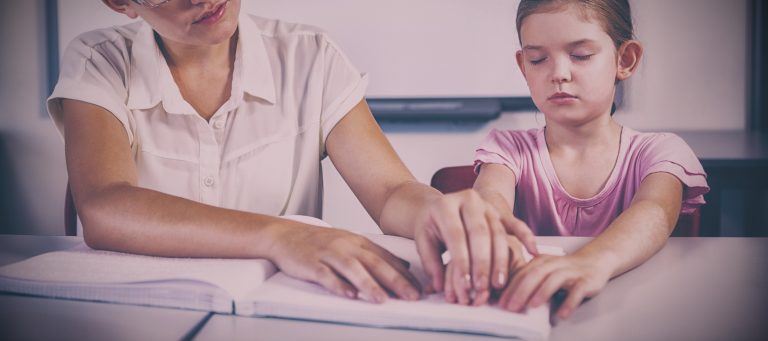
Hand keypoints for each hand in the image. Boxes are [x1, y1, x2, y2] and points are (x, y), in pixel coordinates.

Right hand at [269, 224, 421, 302]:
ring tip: (383, 299)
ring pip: (352, 269)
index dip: (405, 274)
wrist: (285, 234)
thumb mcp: (351, 242)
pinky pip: (326, 275)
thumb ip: (376, 254)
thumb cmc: (319, 242)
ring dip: (369, 285)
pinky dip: (338, 285)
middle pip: (375, 263)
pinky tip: (348, 295)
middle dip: (396, 281)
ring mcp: (328, 254)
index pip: (386, 258)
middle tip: (412, 296)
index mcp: (358, 242)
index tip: (421, 288)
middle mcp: (346, 246)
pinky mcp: (311, 263)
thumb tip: (403, 266)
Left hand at [413, 189, 537, 304]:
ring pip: (497, 232)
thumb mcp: (424, 239)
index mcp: (445, 205)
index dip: (461, 260)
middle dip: (482, 263)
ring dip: (499, 260)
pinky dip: (526, 236)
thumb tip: (439, 285)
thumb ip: (430, 262)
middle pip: (479, 233)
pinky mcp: (499, 211)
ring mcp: (485, 204)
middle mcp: (467, 200)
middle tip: (482, 286)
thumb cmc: (433, 225)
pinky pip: (515, 223)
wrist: (443, 204)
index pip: (456, 235)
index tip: (464, 283)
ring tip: (498, 283)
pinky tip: (533, 250)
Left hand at [498, 254, 611, 318]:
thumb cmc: (564, 270)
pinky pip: (577, 291)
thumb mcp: (545, 271)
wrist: (594, 261)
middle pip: (535, 274)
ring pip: (554, 279)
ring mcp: (571, 271)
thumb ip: (530, 280)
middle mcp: (554, 263)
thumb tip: (509, 299)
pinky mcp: (586, 280)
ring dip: (541, 293)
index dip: (510, 288)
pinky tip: (561, 314)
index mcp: (541, 261)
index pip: (522, 273)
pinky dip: (569, 302)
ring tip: (531, 306)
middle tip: (511, 307)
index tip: (501, 303)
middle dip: (521, 291)